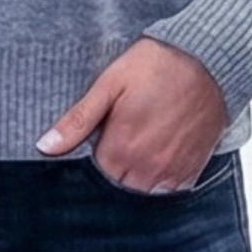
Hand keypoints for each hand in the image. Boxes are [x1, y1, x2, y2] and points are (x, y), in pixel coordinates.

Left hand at [36, 37, 229, 192]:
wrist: (207, 60)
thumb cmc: (155, 66)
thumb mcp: (109, 84)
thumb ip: (77, 120)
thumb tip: (44, 147)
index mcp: (121, 149)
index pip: (94, 173)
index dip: (94, 155)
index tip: (101, 136)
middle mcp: (146, 168)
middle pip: (117, 185)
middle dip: (113, 166)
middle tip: (122, 135)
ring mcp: (171, 172)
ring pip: (141, 191)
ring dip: (136, 174)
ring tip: (140, 142)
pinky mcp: (191, 171)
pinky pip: (168, 190)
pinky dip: (160, 177)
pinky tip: (159, 149)